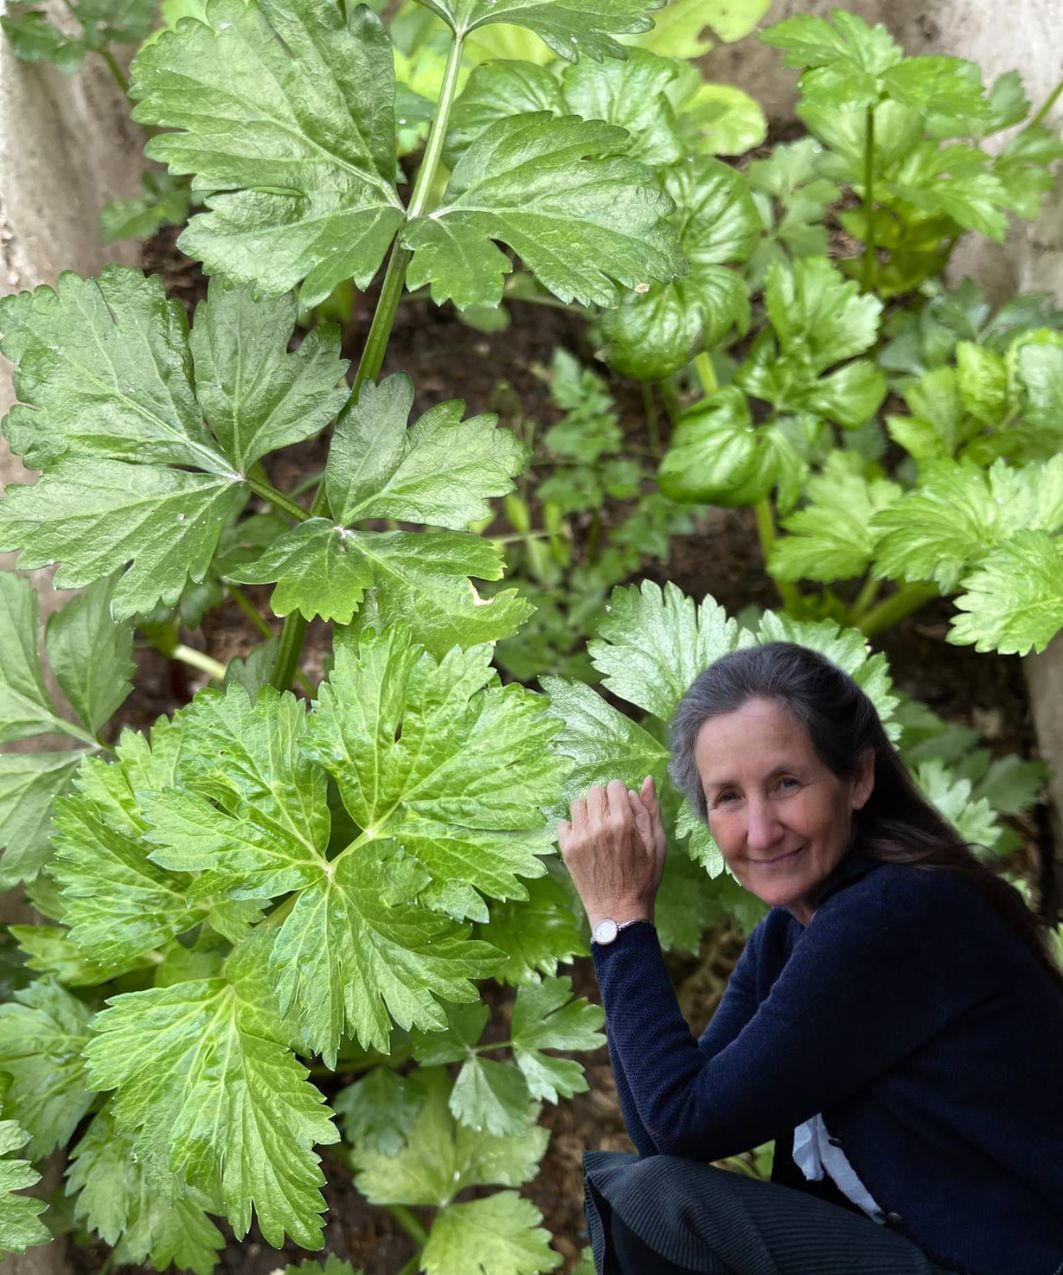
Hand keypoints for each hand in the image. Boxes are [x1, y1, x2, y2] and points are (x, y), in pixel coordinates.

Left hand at [557, 777, 666, 928]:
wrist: (619, 910)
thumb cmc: (643, 877)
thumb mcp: (657, 843)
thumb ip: (650, 810)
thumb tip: (648, 780)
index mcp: (623, 823)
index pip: (615, 786)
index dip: (621, 795)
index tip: (623, 809)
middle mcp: (598, 826)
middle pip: (595, 791)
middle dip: (605, 800)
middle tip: (611, 819)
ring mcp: (580, 838)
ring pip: (578, 804)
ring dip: (588, 811)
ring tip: (597, 827)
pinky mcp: (567, 849)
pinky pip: (563, 822)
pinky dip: (573, 826)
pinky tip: (585, 839)